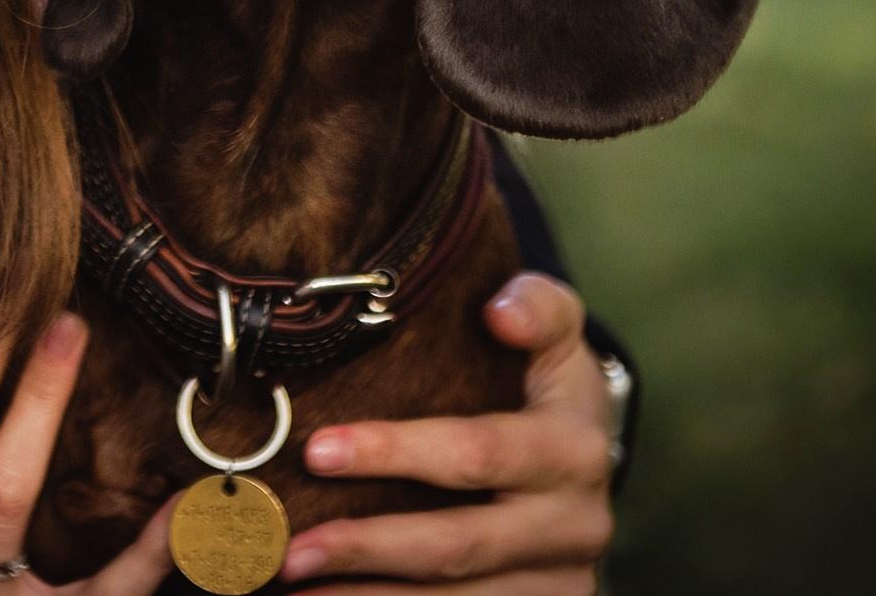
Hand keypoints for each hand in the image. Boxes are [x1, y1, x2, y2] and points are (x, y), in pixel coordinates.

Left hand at [277, 273, 616, 592]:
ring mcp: (561, 580)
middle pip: (458, 545)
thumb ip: (537, 306)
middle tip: (289, 547)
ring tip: (293, 581)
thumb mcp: (554, 332)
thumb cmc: (544, 383)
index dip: (395, 452)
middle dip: (367, 547)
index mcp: (574, 449)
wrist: (586, 456)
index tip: (317, 450)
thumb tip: (501, 310)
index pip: (476, 453)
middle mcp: (576, 524)